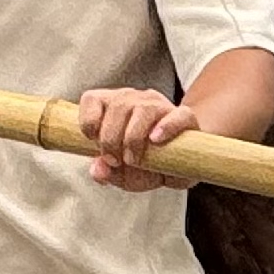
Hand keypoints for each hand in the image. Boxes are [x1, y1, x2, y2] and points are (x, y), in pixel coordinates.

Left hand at [77, 86, 196, 191]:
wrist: (180, 167)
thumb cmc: (147, 165)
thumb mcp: (122, 174)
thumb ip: (107, 172)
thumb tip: (98, 169)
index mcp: (114, 107)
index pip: (92, 99)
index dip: (88, 121)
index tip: (93, 143)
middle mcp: (136, 100)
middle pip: (117, 105)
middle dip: (110, 138)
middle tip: (115, 161)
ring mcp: (161, 106)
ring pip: (143, 109)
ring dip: (133, 138)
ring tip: (133, 159)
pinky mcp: (185, 118)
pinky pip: (178, 115)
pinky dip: (166, 127)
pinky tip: (156, 140)